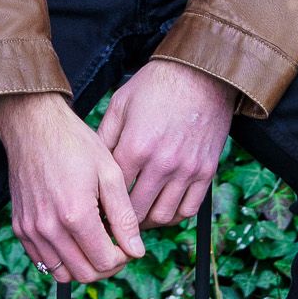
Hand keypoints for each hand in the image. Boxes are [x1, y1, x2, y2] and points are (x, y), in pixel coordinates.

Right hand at [0, 92, 146, 285]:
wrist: (34, 127)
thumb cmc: (75, 144)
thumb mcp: (110, 174)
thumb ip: (124, 217)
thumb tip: (136, 251)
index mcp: (76, 214)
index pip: (105, 262)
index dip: (124, 258)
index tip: (129, 243)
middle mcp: (49, 228)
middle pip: (85, 274)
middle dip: (107, 266)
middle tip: (116, 247)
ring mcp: (31, 229)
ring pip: (62, 273)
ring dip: (83, 266)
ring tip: (96, 244)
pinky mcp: (20, 227)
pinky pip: (42, 261)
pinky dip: (61, 259)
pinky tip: (74, 239)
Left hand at [95, 58, 235, 226]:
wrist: (201, 74)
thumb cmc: (156, 86)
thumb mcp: (120, 105)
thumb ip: (104, 138)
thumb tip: (91, 168)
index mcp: (136, 146)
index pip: (113, 194)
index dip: (101, 209)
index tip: (94, 214)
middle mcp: (162, 162)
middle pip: (136, 211)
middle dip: (121, 222)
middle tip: (112, 224)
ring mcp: (187, 169)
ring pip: (163, 216)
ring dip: (147, 223)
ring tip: (135, 220)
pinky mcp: (206, 171)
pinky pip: (189, 209)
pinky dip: (173, 216)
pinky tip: (161, 210)